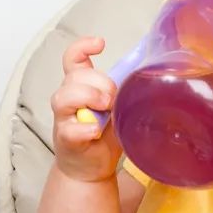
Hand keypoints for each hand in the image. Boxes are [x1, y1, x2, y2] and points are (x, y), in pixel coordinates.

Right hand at [50, 36, 121, 181]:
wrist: (92, 168)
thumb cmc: (106, 135)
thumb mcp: (119, 106)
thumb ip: (124, 88)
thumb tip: (148, 68)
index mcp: (81, 86)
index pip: (72, 58)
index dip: (82, 47)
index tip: (100, 44)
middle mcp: (68, 98)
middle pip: (76, 75)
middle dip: (100, 82)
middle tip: (114, 98)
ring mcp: (63, 118)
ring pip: (64, 96)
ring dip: (89, 98)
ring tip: (106, 109)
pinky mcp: (65, 138)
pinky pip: (70, 128)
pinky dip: (85, 128)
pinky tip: (96, 131)